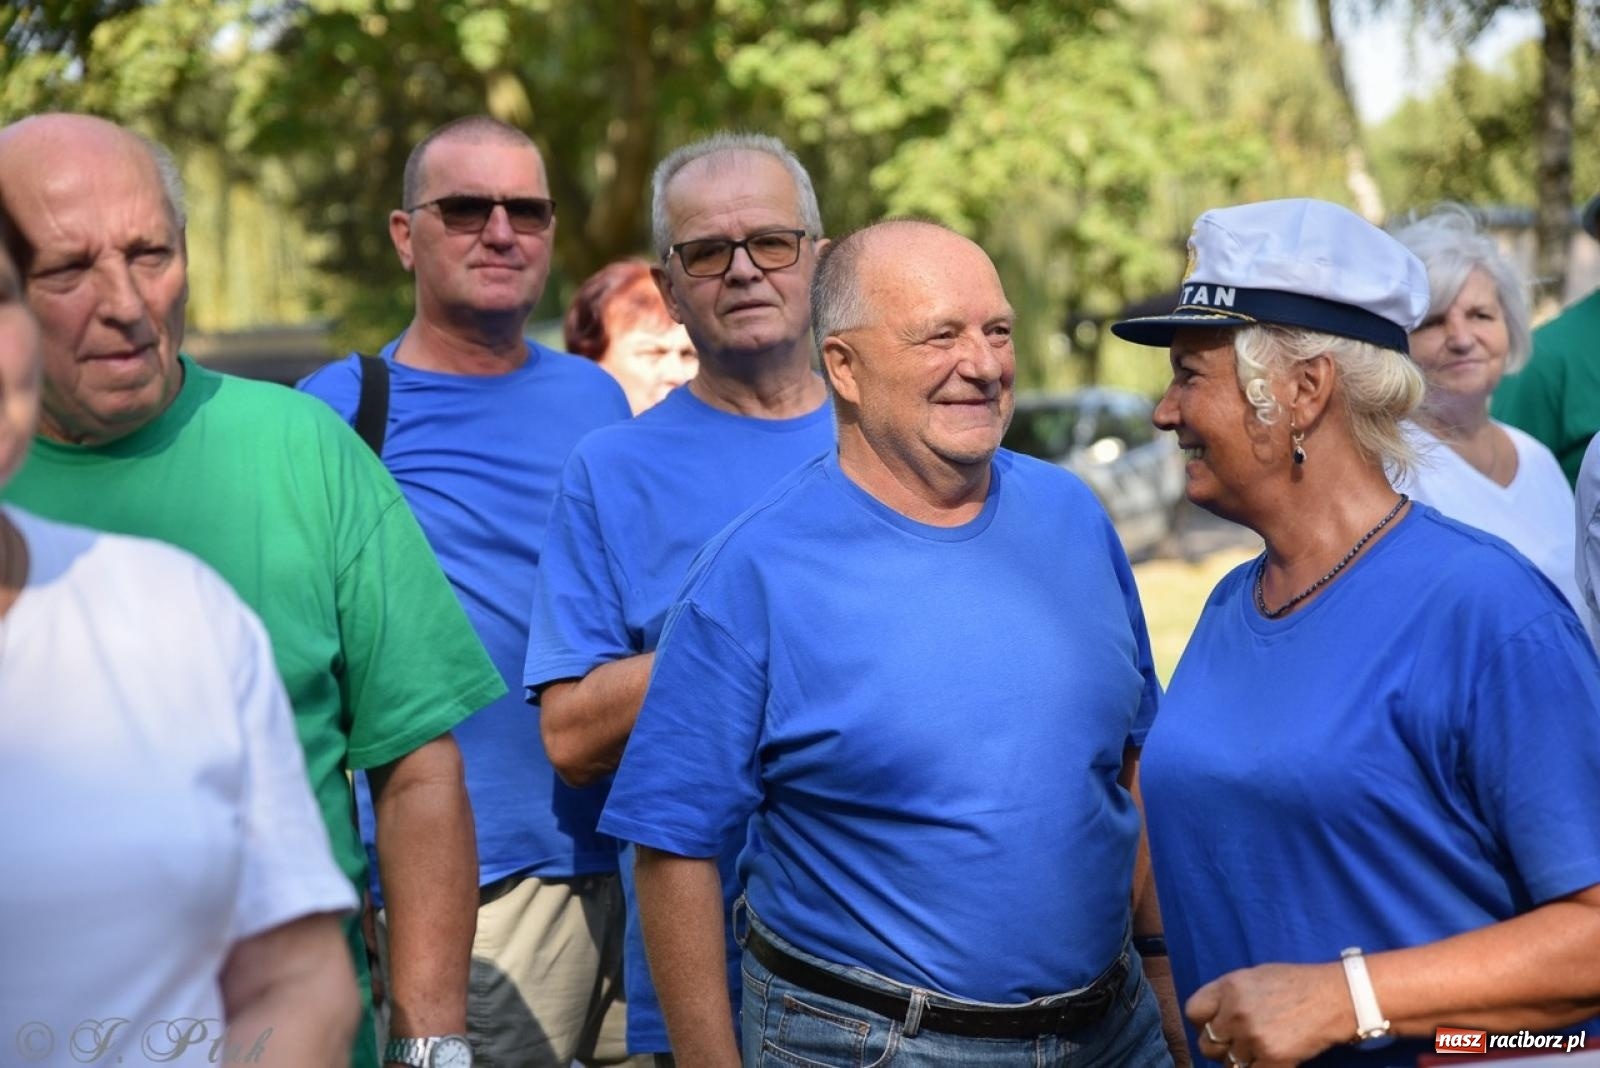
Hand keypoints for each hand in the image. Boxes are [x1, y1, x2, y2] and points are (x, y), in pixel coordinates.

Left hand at [1187, 962, 1351, 1066]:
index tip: (1215, 1026)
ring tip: (1258, 1050)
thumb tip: (1212, 1017)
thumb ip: (1228, 995)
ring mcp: (1253, 1037)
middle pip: (1207, 1043)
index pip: (1193, 1012)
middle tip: (1237, 1044)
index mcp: (1228, 987)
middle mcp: (1235, 1012)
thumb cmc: (1296, 985)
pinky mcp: (1272, 1058)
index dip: (1202, 1022)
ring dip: (1240, 1061)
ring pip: (1228, 1063)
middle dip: (1220, 1046)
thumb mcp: (1254, 976)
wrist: (1334, 998)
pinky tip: (1269, 1060)